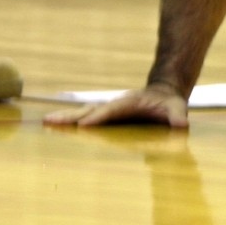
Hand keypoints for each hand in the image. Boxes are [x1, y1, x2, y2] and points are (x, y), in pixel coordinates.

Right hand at [43, 83, 189, 128]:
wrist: (163, 96)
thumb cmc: (169, 106)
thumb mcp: (177, 110)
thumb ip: (178, 117)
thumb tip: (181, 126)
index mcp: (128, 104)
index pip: (110, 111)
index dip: (98, 118)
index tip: (83, 125)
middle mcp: (114, 106)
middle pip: (89, 110)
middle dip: (70, 117)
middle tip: (49, 121)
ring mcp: (107, 111)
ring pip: (82, 114)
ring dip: (64, 120)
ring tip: (44, 123)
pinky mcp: (104, 117)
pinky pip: (84, 120)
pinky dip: (68, 124)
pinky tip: (52, 129)